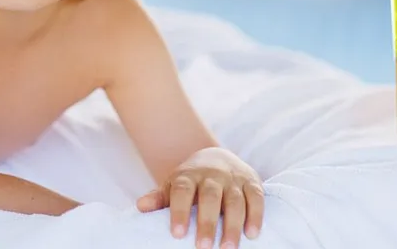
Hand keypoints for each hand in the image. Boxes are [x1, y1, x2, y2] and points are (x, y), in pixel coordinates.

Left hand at [137, 147, 263, 248]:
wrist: (216, 157)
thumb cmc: (191, 181)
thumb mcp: (173, 185)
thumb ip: (159, 197)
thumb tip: (140, 207)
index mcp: (188, 175)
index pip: (182, 191)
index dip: (179, 211)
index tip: (177, 234)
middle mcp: (212, 174)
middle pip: (210, 197)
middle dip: (207, 222)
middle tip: (203, 247)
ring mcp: (233, 178)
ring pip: (235, 200)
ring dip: (233, 225)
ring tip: (228, 247)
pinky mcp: (251, 182)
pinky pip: (256, 198)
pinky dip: (256, 215)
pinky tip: (252, 234)